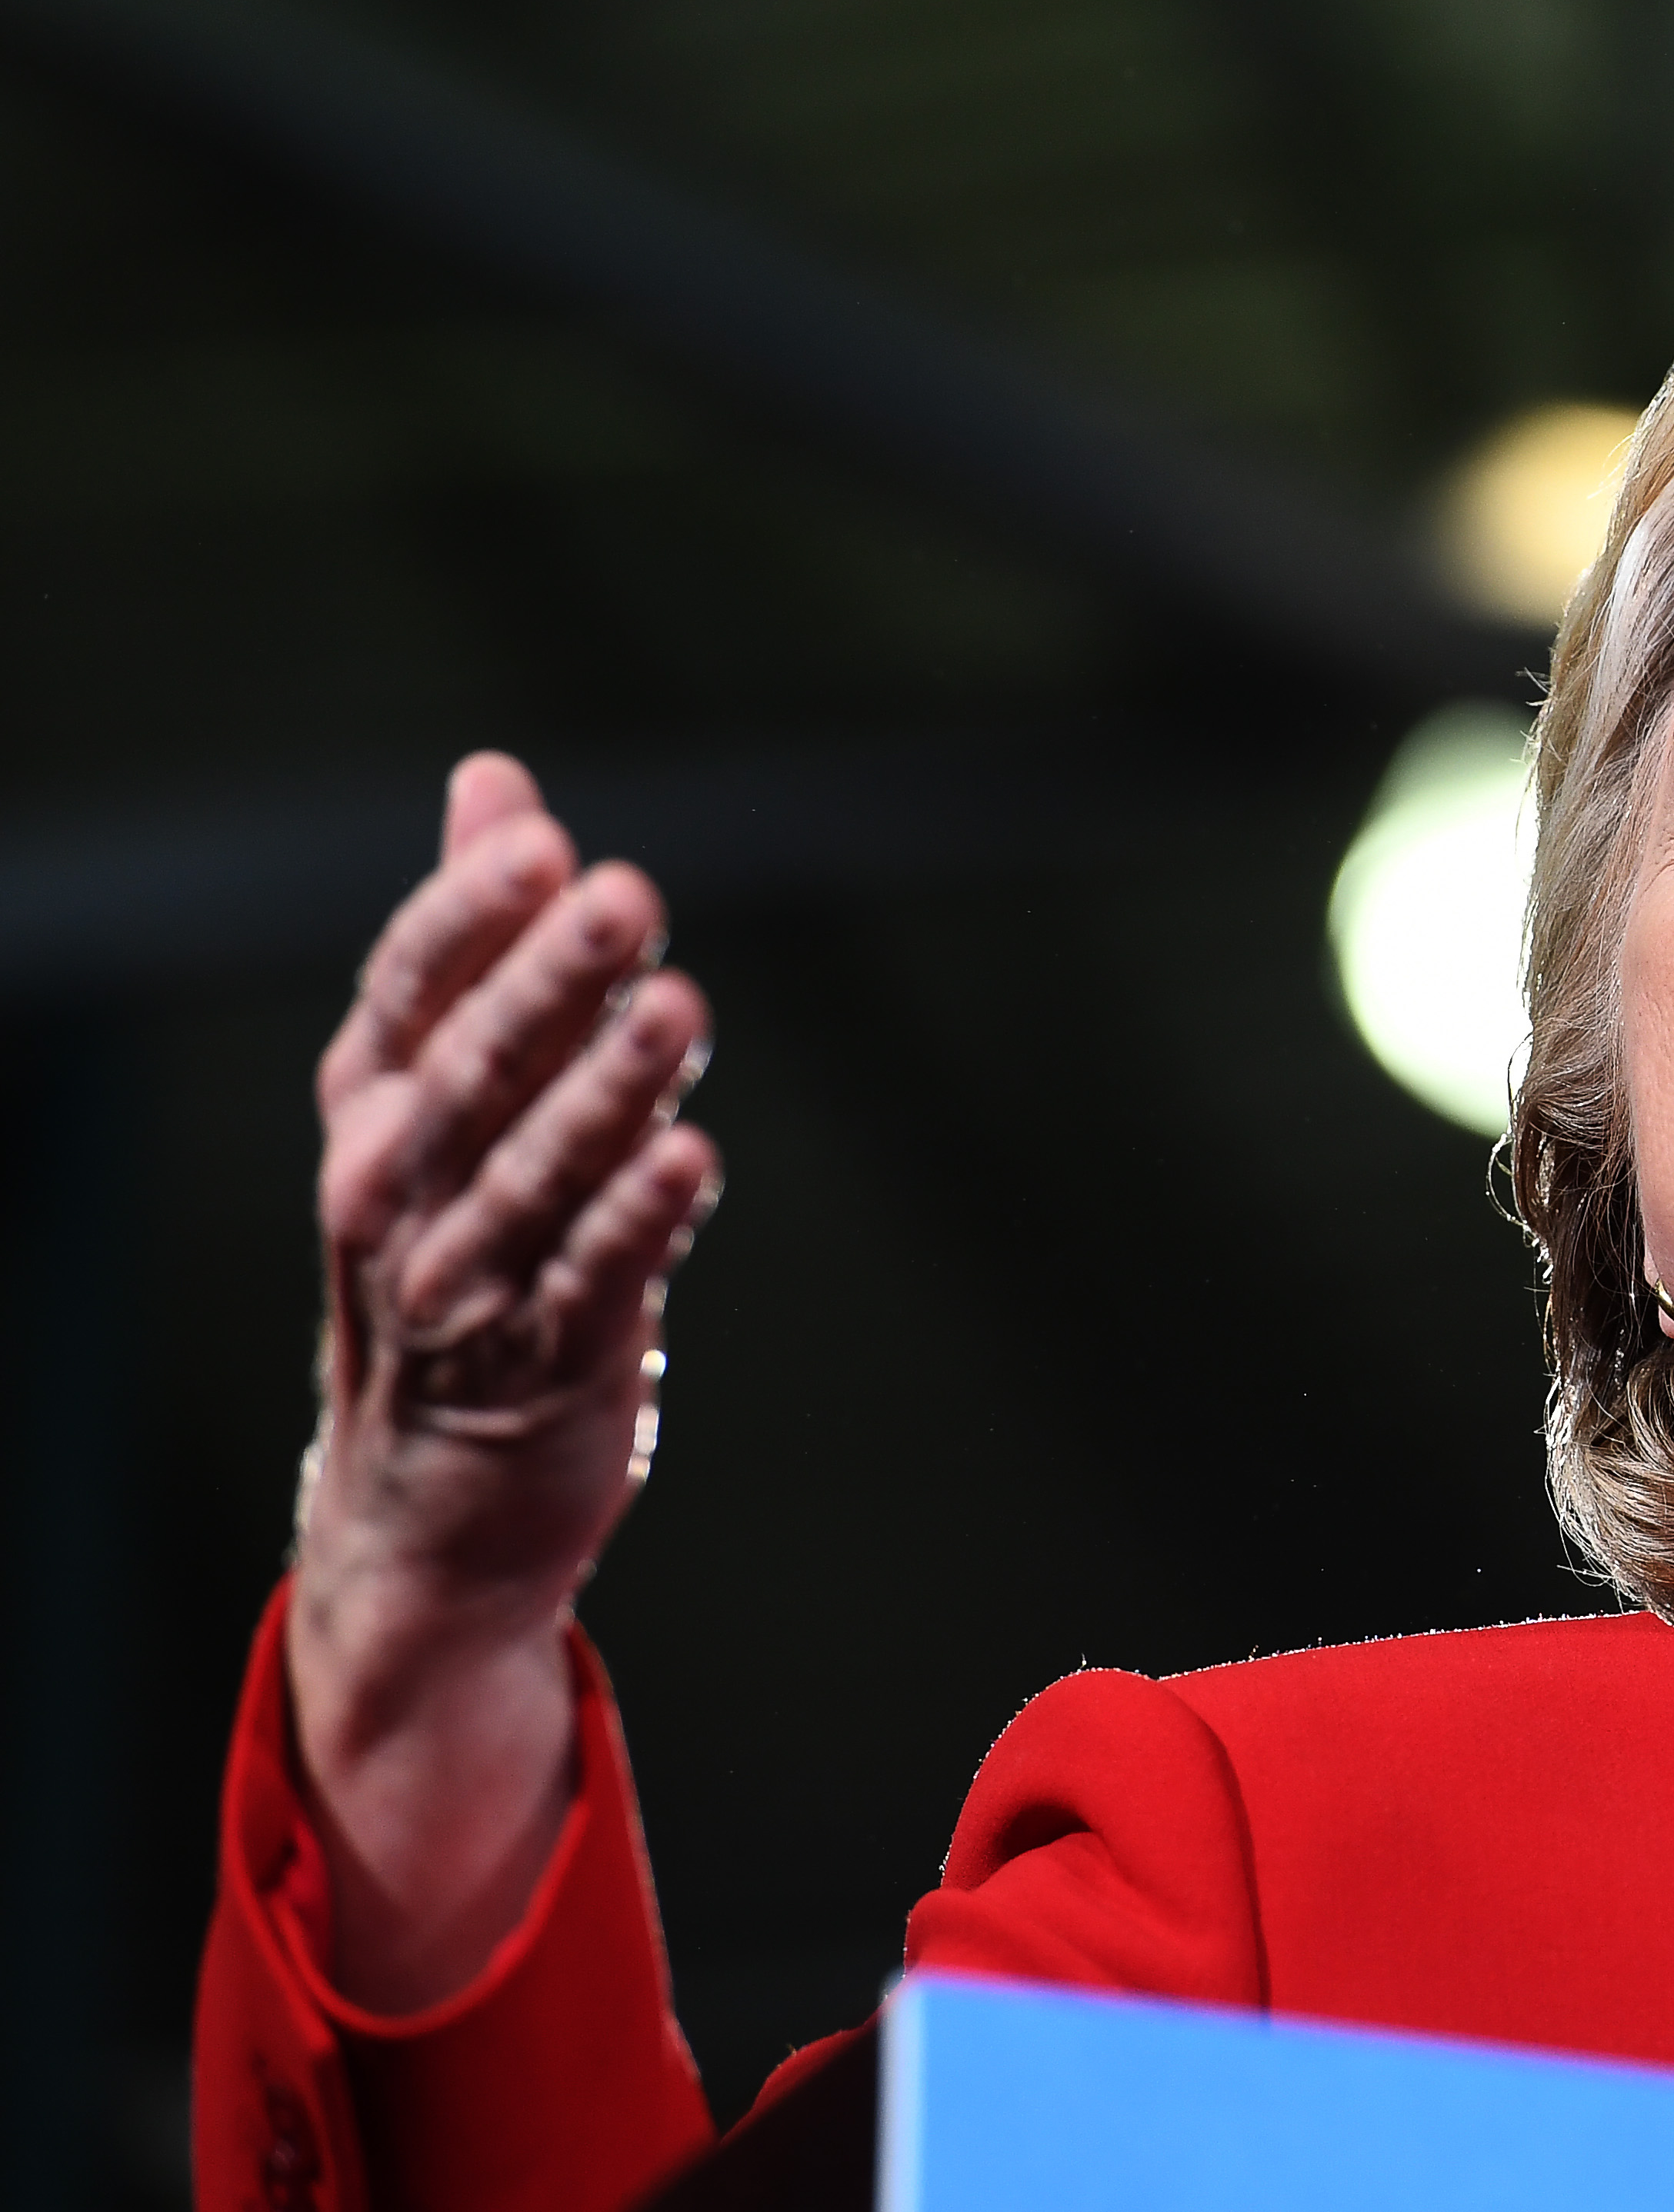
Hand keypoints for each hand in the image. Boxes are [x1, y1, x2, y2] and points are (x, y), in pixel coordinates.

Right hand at [283, 752, 719, 2009]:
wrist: (427, 1501)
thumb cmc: (453, 1247)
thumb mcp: (442, 1095)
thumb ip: (479, 938)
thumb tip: (491, 778)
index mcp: (374, 1109)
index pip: (407, 991)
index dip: (467, 913)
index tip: (538, 836)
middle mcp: (400, 1194)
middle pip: (473, 1070)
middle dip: (546, 982)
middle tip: (621, 893)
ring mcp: (466, 1287)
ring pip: (535, 1176)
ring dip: (608, 1092)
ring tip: (676, 1009)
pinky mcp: (549, 1367)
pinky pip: (594, 1282)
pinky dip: (641, 1221)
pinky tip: (694, 1156)